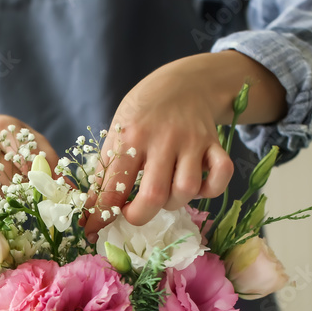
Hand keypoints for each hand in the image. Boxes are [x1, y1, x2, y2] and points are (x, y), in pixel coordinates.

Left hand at [82, 51, 286, 240]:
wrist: (184, 82)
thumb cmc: (144, 112)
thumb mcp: (118, 131)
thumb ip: (107, 169)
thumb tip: (91, 210)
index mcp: (131, 137)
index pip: (114, 184)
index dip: (102, 213)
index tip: (94, 228)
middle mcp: (163, 140)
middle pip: (155, 194)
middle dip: (140, 215)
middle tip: (133, 213)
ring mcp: (192, 142)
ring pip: (187, 190)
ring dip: (173, 203)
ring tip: (164, 194)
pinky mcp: (215, 144)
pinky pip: (221, 176)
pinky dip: (210, 189)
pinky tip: (196, 186)